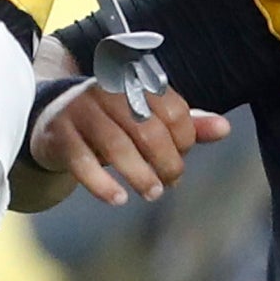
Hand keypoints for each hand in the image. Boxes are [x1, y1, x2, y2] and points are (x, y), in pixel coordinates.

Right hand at [27, 77, 229, 206]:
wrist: (54, 120)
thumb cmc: (112, 121)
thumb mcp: (148, 119)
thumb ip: (186, 124)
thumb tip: (225, 129)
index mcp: (136, 81)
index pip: (172, 109)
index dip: (184, 140)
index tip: (181, 158)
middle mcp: (109, 89)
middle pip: (147, 127)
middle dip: (166, 161)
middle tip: (170, 183)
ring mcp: (81, 109)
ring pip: (116, 144)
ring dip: (139, 175)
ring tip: (152, 194)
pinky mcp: (59, 133)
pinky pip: (81, 160)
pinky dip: (102, 184)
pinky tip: (118, 199)